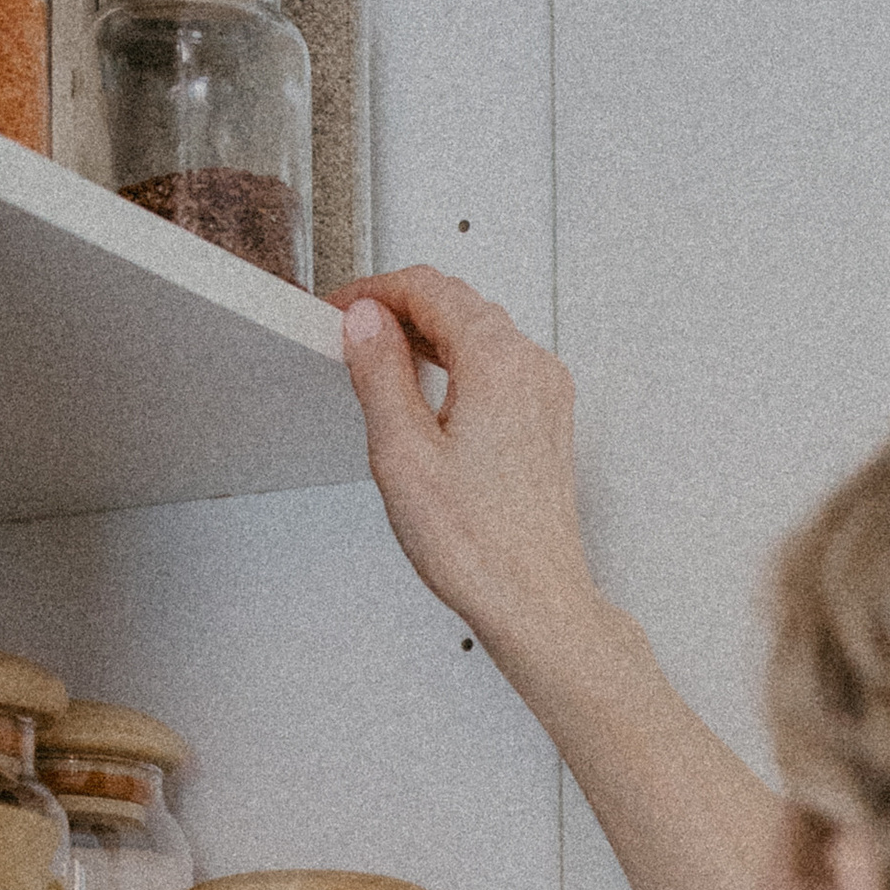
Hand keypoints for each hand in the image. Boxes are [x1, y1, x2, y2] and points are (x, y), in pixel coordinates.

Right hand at [335, 267, 607, 674]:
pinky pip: (499, 367)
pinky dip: (458, 362)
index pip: (429, 288)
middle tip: (353, 329)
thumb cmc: (478, 547)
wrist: (532, 601)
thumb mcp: (402, 452)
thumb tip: (366, 322)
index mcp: (498, 363)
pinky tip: (428, 390)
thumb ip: (379, 373)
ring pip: (481, 332)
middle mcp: (532, 369)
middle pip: (459, 302)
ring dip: (429, 332)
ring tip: (381, 358)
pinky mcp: (547, 423)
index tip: (342, 308)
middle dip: (401, 305)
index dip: (375, 290)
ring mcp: (546, 395)